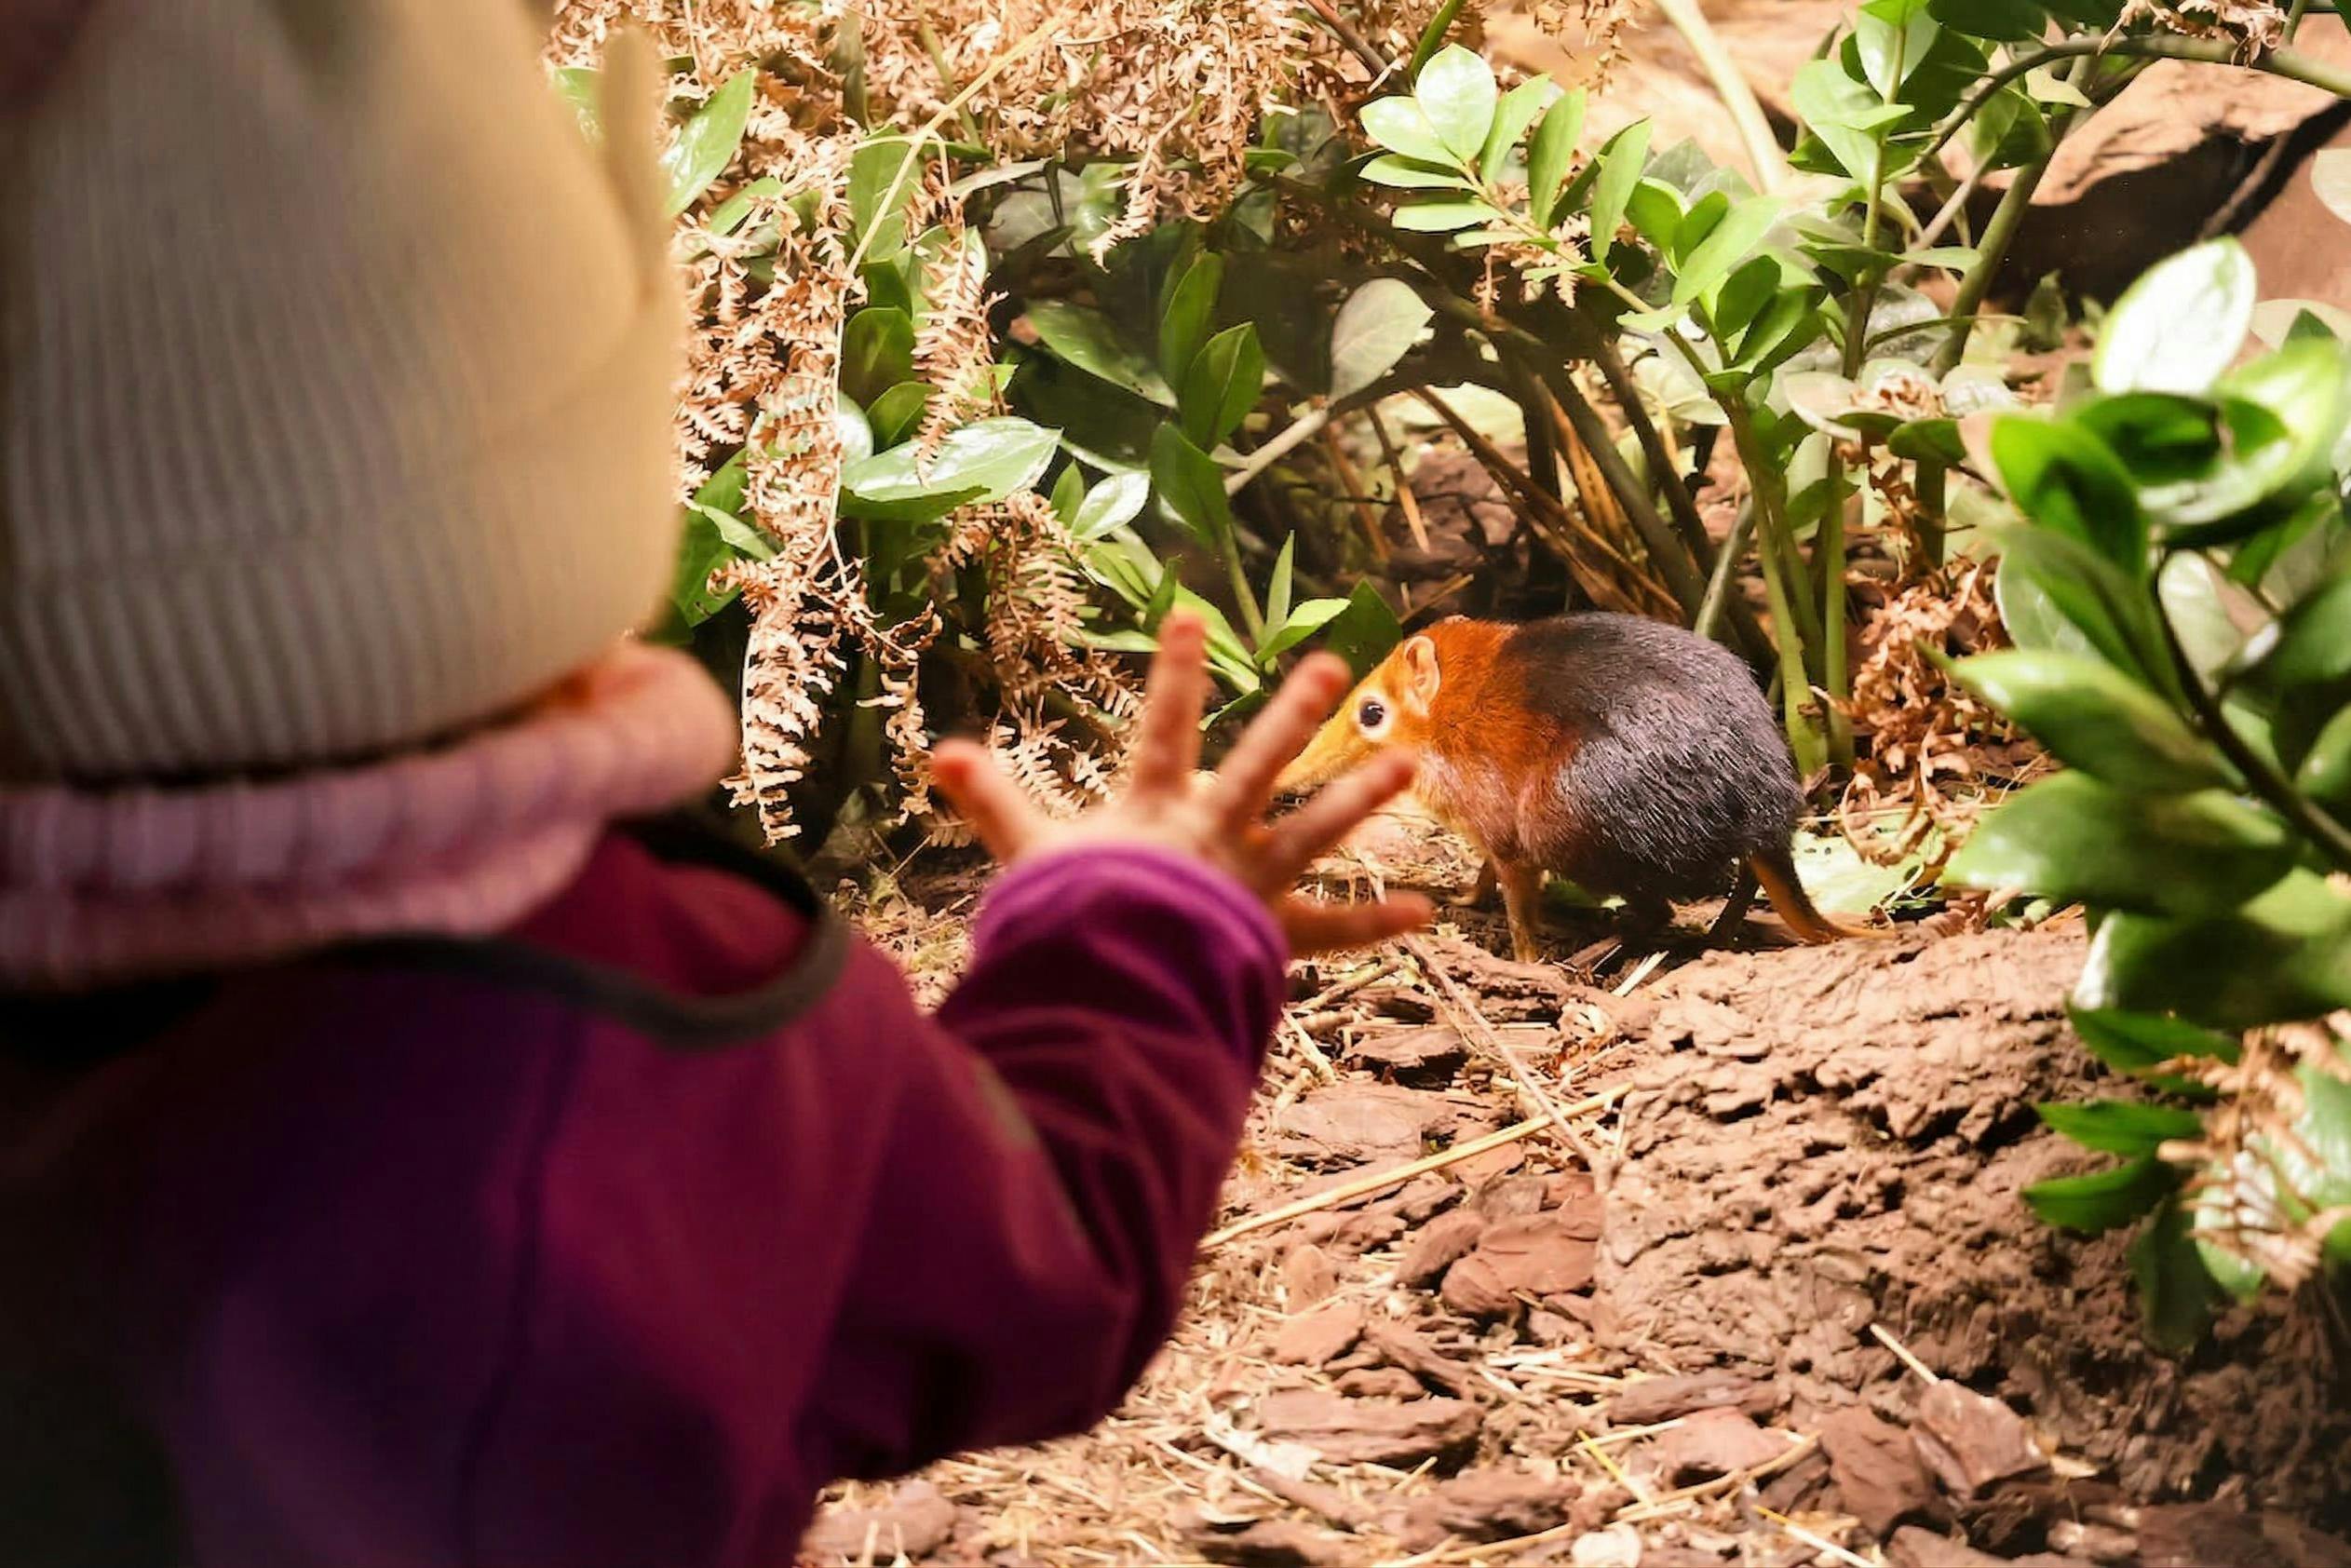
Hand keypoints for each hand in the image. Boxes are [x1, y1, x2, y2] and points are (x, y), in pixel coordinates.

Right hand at [932, 613, 1431, 954]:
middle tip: (1330, 666)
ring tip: (1406, 764)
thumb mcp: (1027, 858)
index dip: (1173, 671)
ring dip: (1357, 797)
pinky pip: (1330, 931)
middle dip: (1293, 713)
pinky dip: (1375, 924)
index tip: (1190, 614)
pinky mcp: (1269, 934)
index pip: (1162, 728)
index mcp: (1153, 812)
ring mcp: (1247, 882)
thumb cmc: (1067, 924)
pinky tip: (1427, 910)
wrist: (1109, 991)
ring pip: (1311, 831)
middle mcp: (1210, 836)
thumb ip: (991, 802)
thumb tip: (941, 751)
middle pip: (1256, 763)